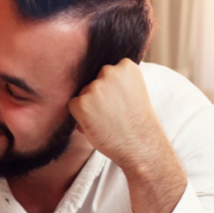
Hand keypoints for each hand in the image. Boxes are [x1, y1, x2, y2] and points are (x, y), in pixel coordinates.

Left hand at [67, 59, 164, 173]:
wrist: (141, 146)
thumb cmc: (137, 122)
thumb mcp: (133, 91)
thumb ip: (116, 82)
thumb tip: (87, 84)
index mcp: (126, 66)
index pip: (107, 73)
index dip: (111, 90)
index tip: (122, 102)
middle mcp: (109, 71)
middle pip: (92, 82)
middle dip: (98, 97)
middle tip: (114, 114)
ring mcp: (94, 87)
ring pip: (82, 94)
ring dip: (89, 107)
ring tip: (107, 121)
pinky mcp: (81, 103)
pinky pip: (73, 106)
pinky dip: (80, 117)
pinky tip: (97, 125)